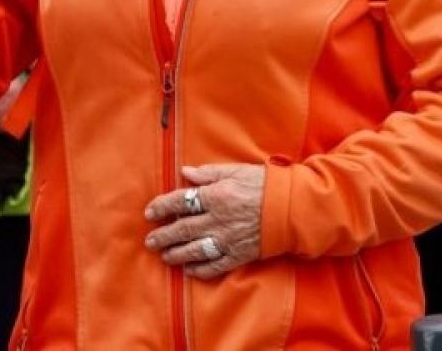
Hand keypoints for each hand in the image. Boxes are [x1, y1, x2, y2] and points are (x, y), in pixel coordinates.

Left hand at [143, 163, 264, 279]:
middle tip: (150, 241)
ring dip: (177, 254)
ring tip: (165, 256)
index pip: (180, 202)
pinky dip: (201, 270)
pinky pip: (216, 266)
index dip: (162, 207)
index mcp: (216, 196)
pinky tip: (190, 270)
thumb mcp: (236, 171)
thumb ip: (208, 173)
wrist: (291, 208)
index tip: (149, 213)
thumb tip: (185, 173)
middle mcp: (218, 220)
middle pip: (182, 229)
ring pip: (195, 250)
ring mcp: (228, 240)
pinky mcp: (239, 255)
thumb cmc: (264, 184)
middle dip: (163, 236)